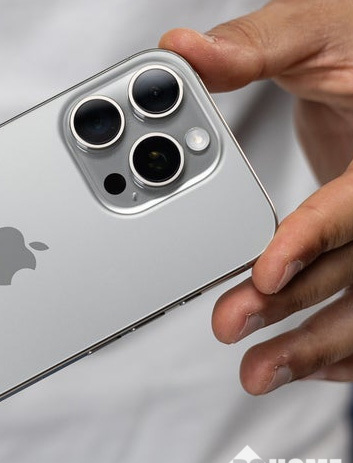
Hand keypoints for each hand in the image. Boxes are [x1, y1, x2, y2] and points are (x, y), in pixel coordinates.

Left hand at [160, 0, 352, 392]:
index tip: (263, 273)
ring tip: (260, 370)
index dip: (313, 239)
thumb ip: (254, 47)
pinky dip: (339, 338)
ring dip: (313, 338)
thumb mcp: (316, 32)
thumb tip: (183, 52)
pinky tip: (304, 362)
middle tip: (234, 327)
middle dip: (296, 303)